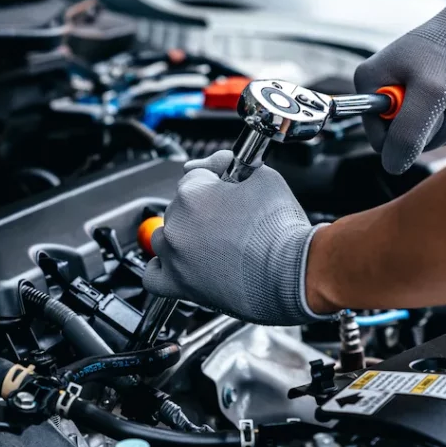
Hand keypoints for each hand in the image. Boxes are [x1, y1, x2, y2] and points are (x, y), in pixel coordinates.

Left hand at [143, 151, 334, 324]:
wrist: (292, 273)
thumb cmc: (281, 229)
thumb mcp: (264, 178)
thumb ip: (234, 163)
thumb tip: (221, 162)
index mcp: (193, 192)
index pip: (194, 175)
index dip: (215, 180)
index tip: (228, 187)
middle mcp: (177, 223)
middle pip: (179, 207)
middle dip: (203, 210)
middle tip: (230, 220)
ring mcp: (174, 255)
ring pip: (165, 238)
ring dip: (184, 237)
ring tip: (213, 243)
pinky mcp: (179, 285)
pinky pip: (153, 276)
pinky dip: (162, 269)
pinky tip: (180, 264)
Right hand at [354, 0, 445, 174]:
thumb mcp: (431, 94)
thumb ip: (407, 134)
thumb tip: (391, 166)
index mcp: (371, 84)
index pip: (379, 139)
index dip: (407, 138)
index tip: (429, 112)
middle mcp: (385, 90)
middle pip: (407, 140)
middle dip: (438, 125)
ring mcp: (409, 96)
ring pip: (432, 136)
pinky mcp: (432, 99)